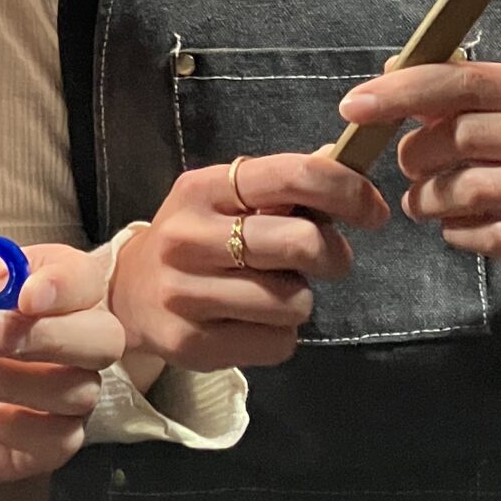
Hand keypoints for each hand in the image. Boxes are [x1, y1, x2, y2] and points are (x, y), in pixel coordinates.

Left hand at [0, 233, 123, 482]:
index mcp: (42, 284)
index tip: (27, 296)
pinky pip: (61, 439)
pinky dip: (16, 425)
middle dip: (53, 338)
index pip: (84, 279)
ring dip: (14, 380)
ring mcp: (61, 391)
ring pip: (80, 390)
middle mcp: (65, 337)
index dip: (65, 287)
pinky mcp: (47, 440)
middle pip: (106, 338)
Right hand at [111, 152, 388, 375]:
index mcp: (202, 189)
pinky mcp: (191, 344)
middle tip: (328, 260)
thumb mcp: (225, 198)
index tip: (372, 210)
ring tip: (275, 292)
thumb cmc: (196, 238)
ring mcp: (185, 294)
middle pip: (301, 243)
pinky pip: (277, 343)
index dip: (347, 190)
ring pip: (294, 302)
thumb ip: (282, 184)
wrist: (127, 293)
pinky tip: (255, 323)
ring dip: (300, 299)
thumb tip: (345, 157)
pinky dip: (281, 336)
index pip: (292, 175)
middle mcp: (188, 237)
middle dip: (333, 254)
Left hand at [338, 61, 500, 280]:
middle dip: (416, 153)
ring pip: (472, 189)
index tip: (353, 107)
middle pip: (465, 136)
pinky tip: (454, 226)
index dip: (404, 92)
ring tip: (420, 201)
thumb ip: (457, 92)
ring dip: (428, 198)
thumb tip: (392, 68)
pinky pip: (491, 236)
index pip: (469, 81)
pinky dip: (457, 232)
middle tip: (406, 165)